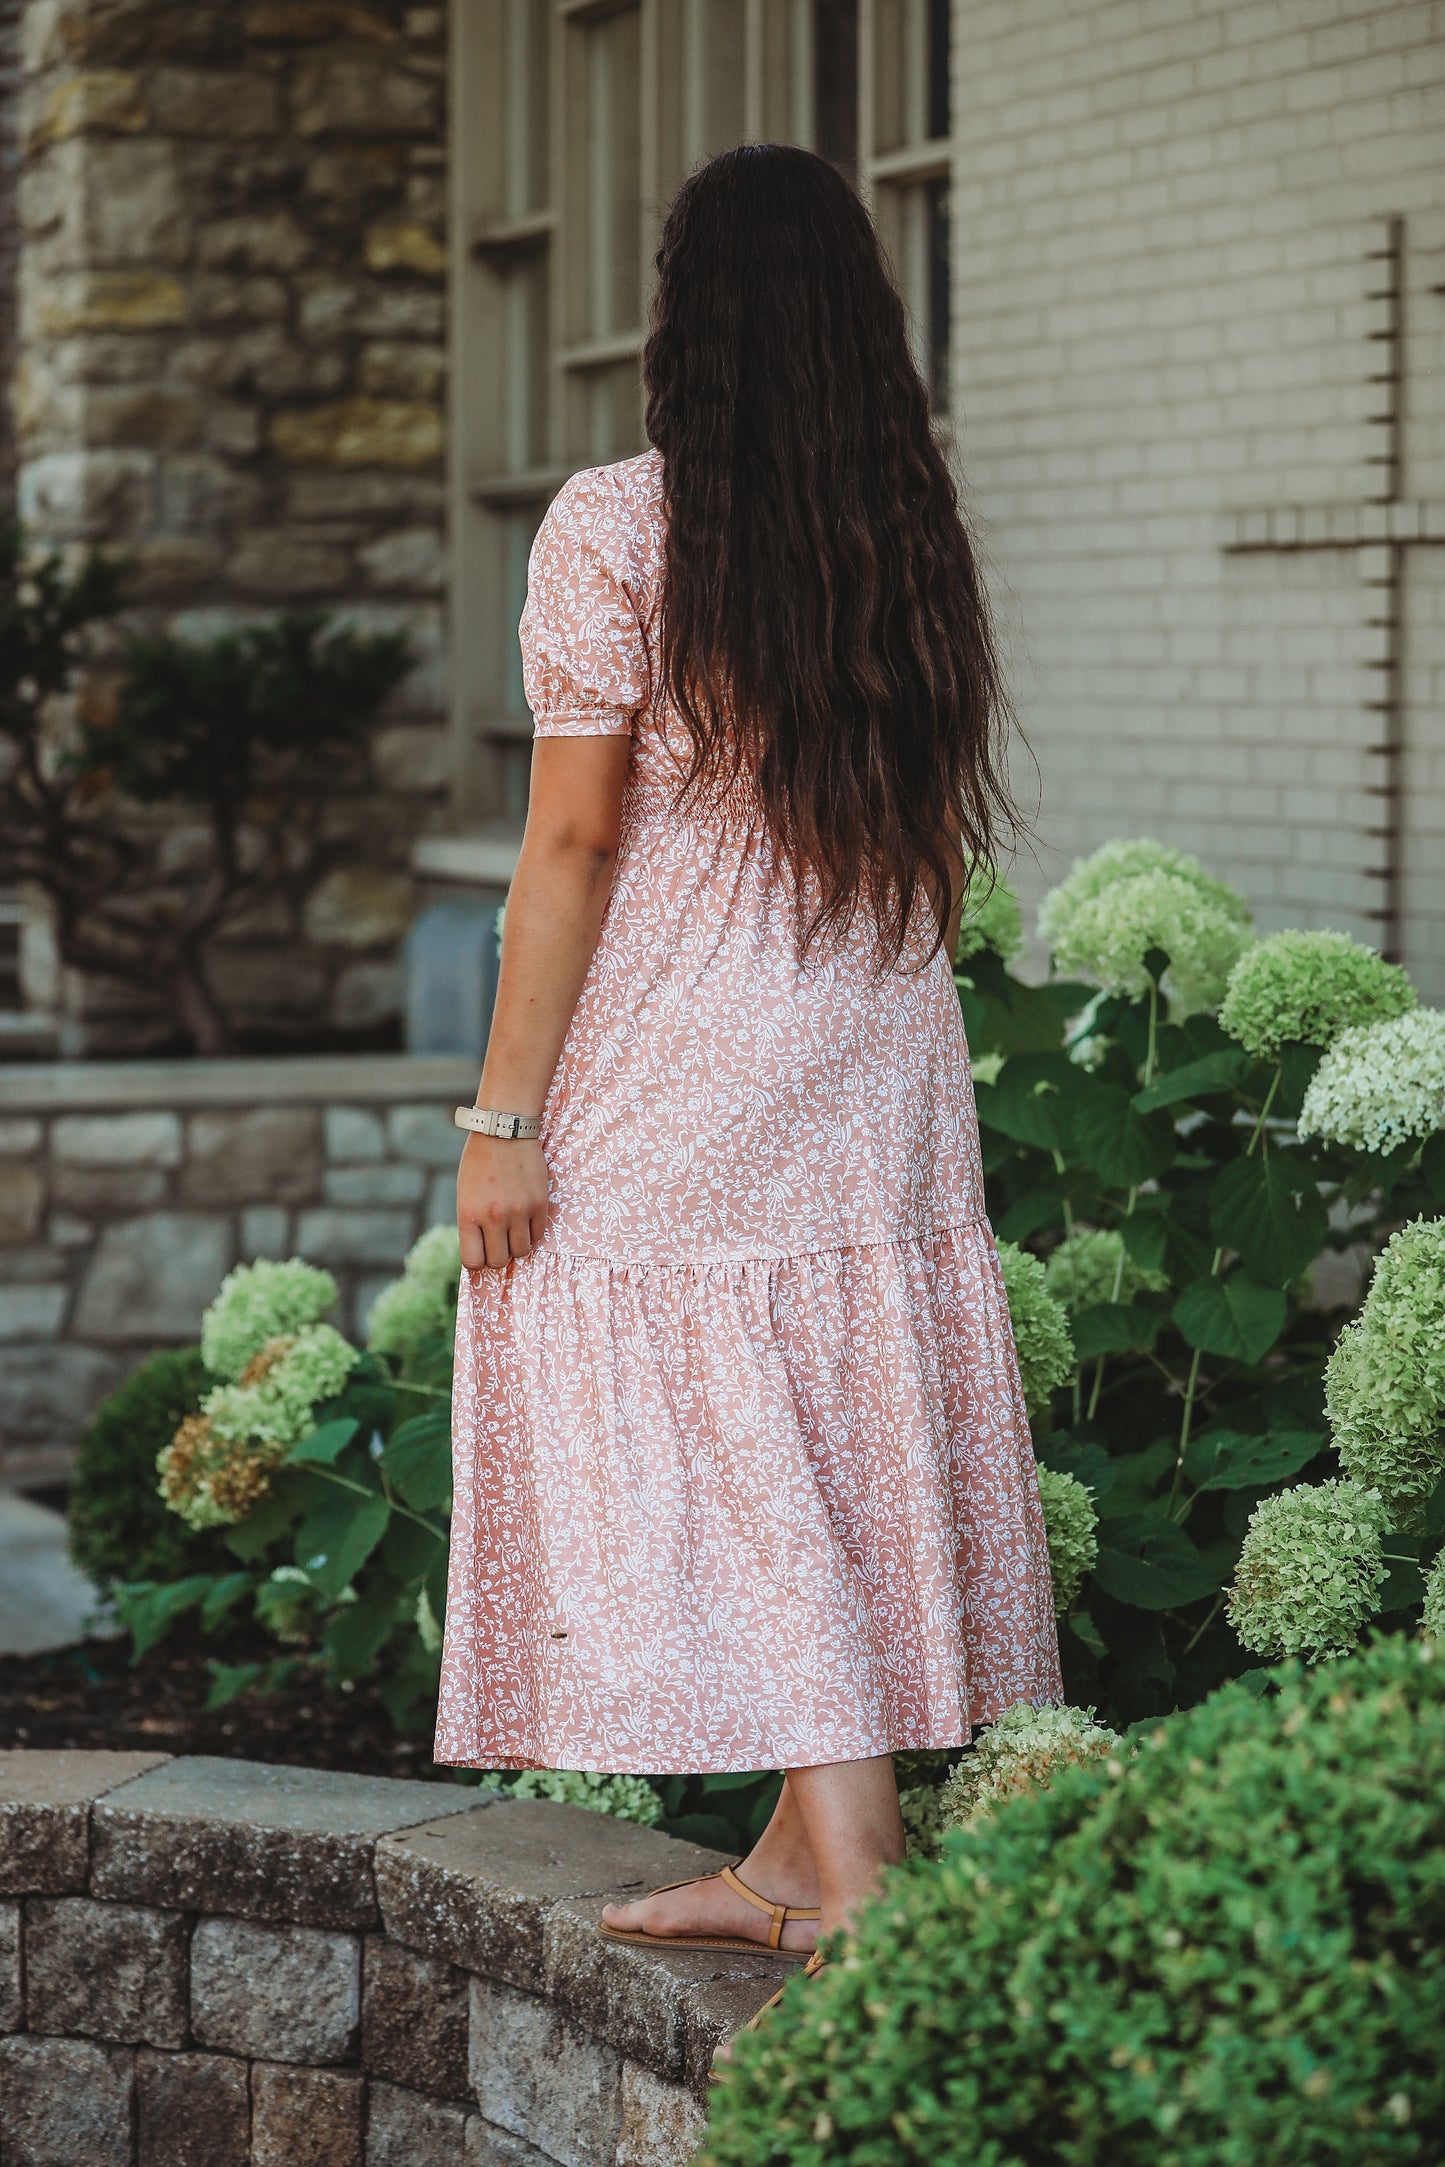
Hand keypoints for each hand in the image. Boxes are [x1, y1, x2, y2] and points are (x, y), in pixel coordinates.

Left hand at [457, 1134, 550, 1271]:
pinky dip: (531, 1232)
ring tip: (512, 1228)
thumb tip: (482, 1253)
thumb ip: (472, 1223)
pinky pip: (538, 1235)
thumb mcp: (465, 1194)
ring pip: (521, 1251)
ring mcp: (519, 1211)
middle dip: (496, 1254)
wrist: (504, 1130)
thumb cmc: (480, 1162)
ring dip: (516, 1244)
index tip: (480, 1253)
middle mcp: (494, 1217)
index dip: (476, 1261)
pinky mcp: (539, 1204)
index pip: (472, 1261)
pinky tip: (525, 1218)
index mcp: (469, 1214)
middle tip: (497, 1240)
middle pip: (498, 1261)